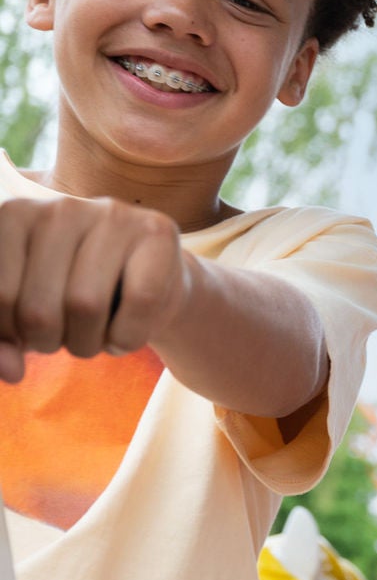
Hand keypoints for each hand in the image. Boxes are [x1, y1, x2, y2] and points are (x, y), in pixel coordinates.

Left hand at [0, 196, 189, 376]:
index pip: (0, 298)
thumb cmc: (76, 297)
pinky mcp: (157, 230)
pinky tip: (128, 331)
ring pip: (87, 306)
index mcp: (13, 217)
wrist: (149, 282)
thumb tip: (11, 373)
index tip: (28, 334)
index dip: (13, 335)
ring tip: (97, 337)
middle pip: (39, 309)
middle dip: (52, 344)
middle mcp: (57, 207)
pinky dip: (131, 336)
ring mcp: (110, 214)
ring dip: (90, 344)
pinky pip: (140, 303)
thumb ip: (3, 343)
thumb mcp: (27, 316)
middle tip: (66, 338)